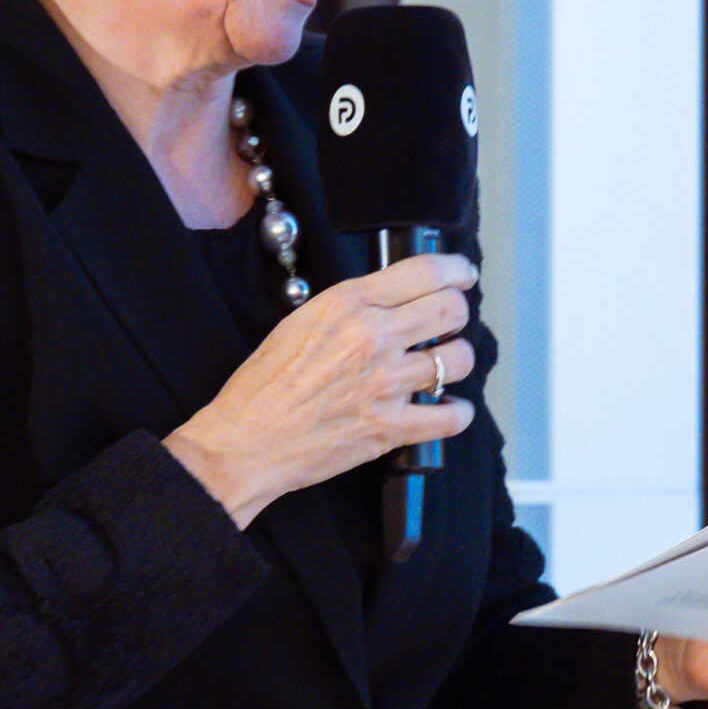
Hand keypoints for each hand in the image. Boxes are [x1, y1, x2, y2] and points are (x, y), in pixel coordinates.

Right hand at [164, 252, 478, 527]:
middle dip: (457, 313)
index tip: (462, 274)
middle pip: (450, 310)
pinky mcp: (390, 427)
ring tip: (444, 365)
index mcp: (348, 304)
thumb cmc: (262, 385)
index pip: (423, 272)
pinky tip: (449, 409)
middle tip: (449, 322)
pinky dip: (456, 413)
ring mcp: (386, 383)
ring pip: (458, 360)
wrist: (245, 440)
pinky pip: (449, 417)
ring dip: (457, 360)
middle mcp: (373, 337)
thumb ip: (349, 309)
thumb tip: (388, 304)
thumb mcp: (300, 321)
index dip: (454, 269)